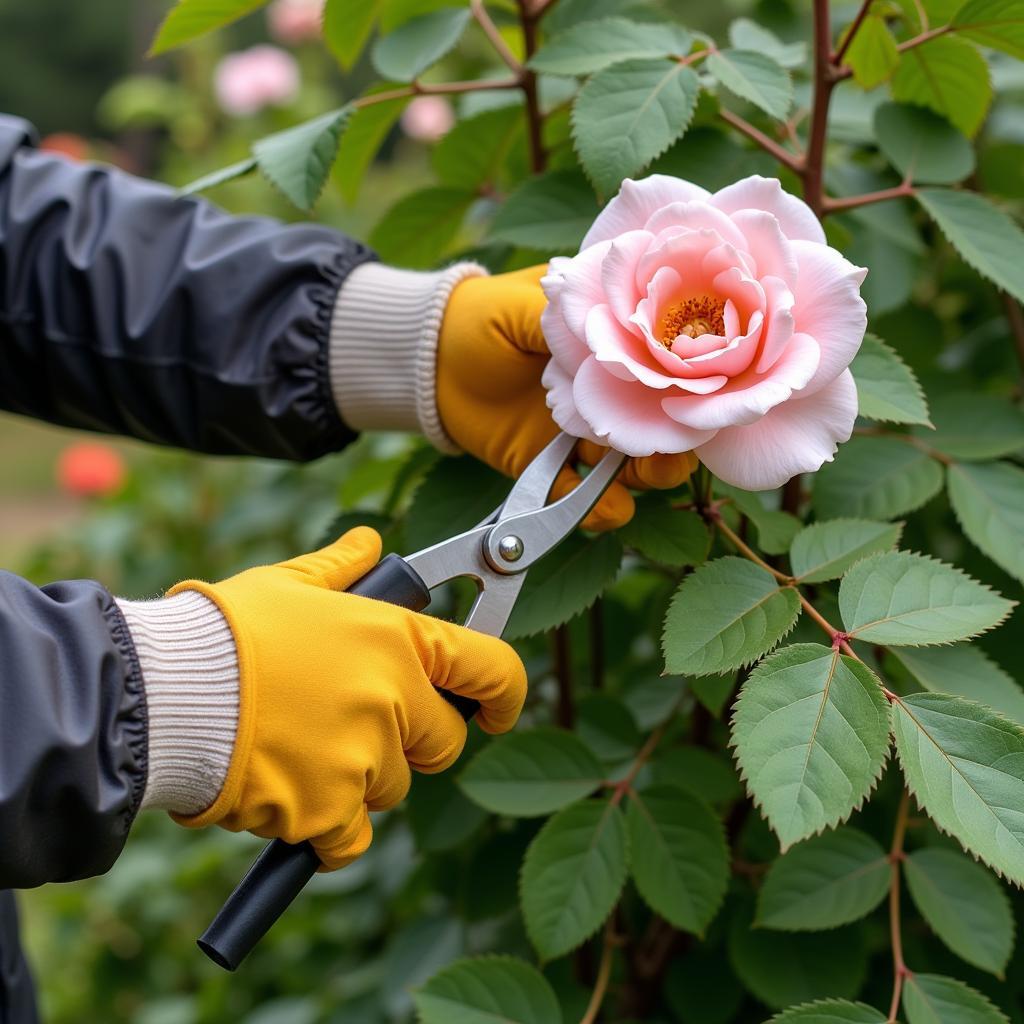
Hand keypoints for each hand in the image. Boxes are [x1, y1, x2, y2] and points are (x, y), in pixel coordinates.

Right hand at [167, 527, 525, 868]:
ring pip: (391, 788)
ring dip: (360, 779)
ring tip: (302, 750)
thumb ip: (342, 567)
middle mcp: (394, 698)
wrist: (167, 691)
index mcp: (397, 640)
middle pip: (442, 743)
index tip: (497, 710)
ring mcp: (365, 757)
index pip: (492, 668)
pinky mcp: (327, 810)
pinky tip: (294, 802)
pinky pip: (350, 840)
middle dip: (412, 741)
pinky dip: (329, 830)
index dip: (506, 694)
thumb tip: (370, 543)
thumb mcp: (290, 584)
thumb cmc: (227, 630)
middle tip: (358, 727)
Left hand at [436, 266, 697, 530]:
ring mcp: (586, 437)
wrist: (428, 360)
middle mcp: (613, 396)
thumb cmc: (481, 316)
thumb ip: (567, 321)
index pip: (666, 366)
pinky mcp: (554, 473)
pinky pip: (588, 502)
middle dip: (675, 439)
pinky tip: (600, 504)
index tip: (691, 390)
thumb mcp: (524, 305)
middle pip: (665, 426)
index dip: (685, 381)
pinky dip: (599, 509)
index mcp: (617, 347)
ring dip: (648, 475)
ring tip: (640, 469)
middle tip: (669, 440)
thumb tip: (605, 329)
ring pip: (637, 471)